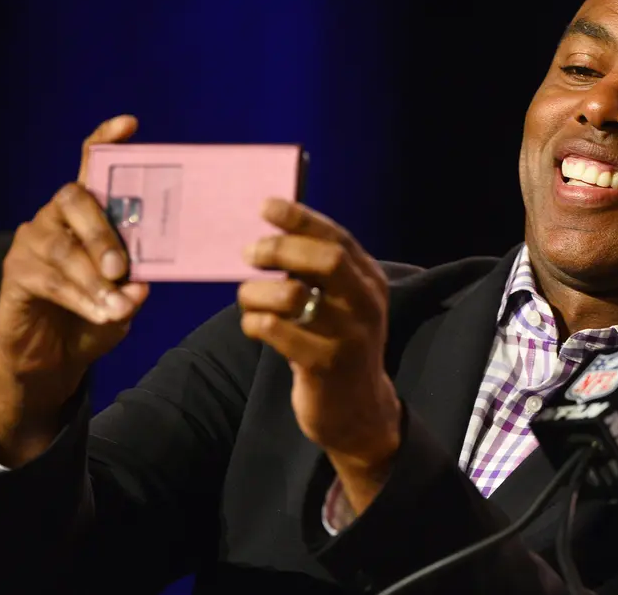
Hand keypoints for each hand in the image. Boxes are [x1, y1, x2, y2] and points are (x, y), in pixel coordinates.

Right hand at [0, 115, 149, 466]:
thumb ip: (137, 285)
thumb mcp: (127, 297)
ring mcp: (32, 242)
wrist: (54, 357)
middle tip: (123, 268)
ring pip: (63, 249)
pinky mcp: (16, 273)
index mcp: (88, 214)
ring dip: (95, 281)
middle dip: (103, 233)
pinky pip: (49, 280)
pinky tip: (101, 314)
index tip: (129, 125)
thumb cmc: (97, 314)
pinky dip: (81, 299)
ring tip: (120, 307)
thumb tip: (143, 283)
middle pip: (75, 200)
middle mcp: (56, 217)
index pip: (92, 167)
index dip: (106, 141)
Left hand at [238, 199, 398, 510]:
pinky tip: (255, 327)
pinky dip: (255, 323)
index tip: (266, 207)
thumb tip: (273, 234)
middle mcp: (365, 304)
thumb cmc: (338, 346)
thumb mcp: (342, 305)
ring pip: (293, 296)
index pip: (337, 238)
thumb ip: (320, 273)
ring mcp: (348, 335)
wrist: (358, 411)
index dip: (301, 218)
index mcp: (369, 281)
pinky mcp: (325, 365)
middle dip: (280, 249)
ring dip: (257, 292)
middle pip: (324, 260)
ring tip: (248, 300)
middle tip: (250, 254)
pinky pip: (277, 332)